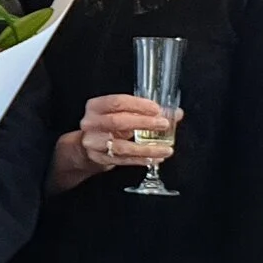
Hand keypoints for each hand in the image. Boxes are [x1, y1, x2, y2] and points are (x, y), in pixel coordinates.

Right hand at [55, 94, 182, 184]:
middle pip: (118, 122)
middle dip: (143, 123)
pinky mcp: (100, 158)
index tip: (156, 109)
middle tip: (163, 124)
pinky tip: (155, 159)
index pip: (117, 102)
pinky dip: (141, 160)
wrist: (87, 145)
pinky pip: (123, 160)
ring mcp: (94, 142)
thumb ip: (147, 112)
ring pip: (122, 146)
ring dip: (146, 148)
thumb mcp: (123, 113)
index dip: (138, 105)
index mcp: (96, 106)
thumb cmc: (108, 125)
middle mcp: (91, 123)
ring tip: (166, 149)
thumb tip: (175, 113)